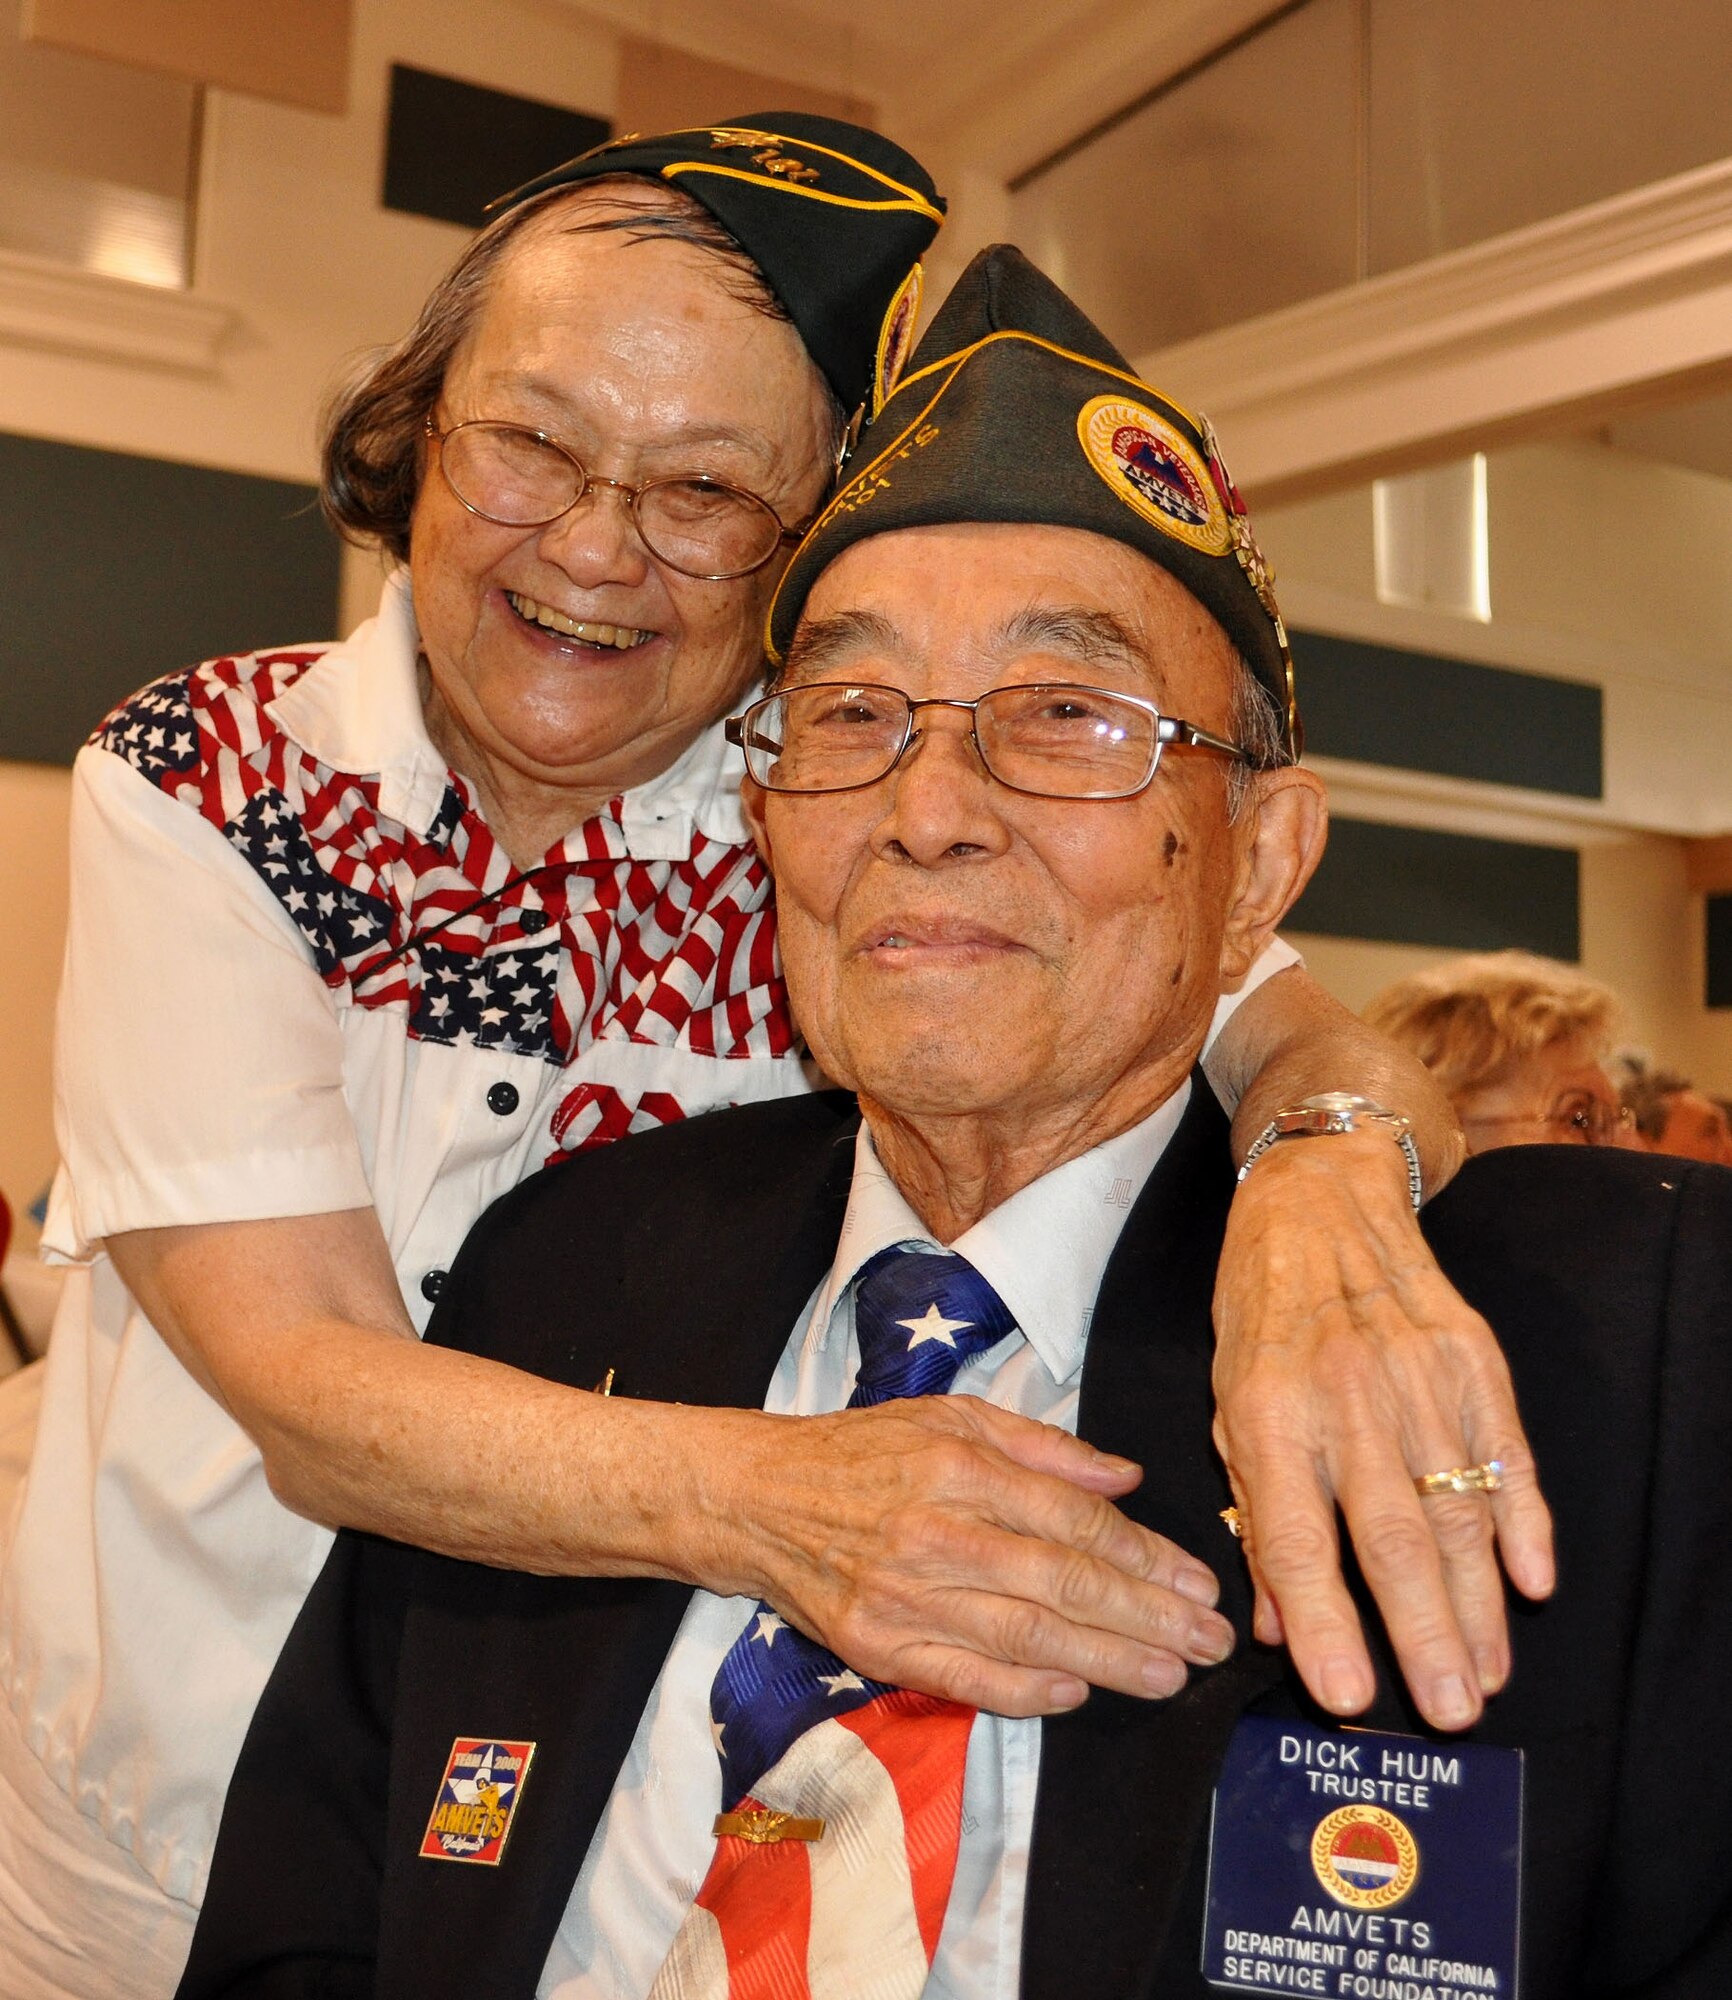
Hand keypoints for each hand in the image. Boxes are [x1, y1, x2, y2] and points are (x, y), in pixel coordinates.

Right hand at [705, 1394, 1235, 1717]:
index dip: (1146, 1557)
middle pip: (1063, 1583)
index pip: (1074, 1521)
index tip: (1199, 1581)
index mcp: (960, 1466)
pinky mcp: (876, 1645)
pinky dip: (1023, 1690)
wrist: (757, 1498)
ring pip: (1025, 1636)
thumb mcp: (950, 1416)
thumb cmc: (862, 1450)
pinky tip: (1075, 1693)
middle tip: (1211, 1640)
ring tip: (1169, 1673)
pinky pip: (963, 1676)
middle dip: (1149, 1616)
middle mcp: (937, 1531)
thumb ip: (1043, 1447)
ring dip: (1107, 1660)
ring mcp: (904, 1594)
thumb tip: (1125, 1477)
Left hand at [1211, 1130, 1553, 1730]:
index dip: (1324, 1622)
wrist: (1318, 1198)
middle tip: (1451, 1713)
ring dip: (1478, 1601)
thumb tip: (1272, 1624)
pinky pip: (1504, 1452)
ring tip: (1488, 1671)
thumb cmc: (1260, 1314)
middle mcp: (1345, 1396)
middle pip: (1392, 1536)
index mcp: (1268, 1413)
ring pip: (1456, 1508)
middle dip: (1423, 1634)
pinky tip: (1533, 1581)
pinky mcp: (1471, 1355)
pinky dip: (1524, 1520)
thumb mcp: (1226, 1405)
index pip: (1297, 1538)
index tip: (1348, 1694)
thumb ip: (1253, 1516)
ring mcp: (1415, 1374)